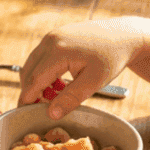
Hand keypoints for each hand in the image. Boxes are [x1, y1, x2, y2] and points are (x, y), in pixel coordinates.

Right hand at [17, 18, 142, 117]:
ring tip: (56, 95)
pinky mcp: (54, 37)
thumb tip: (51, 114)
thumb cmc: (112, 58)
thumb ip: (71, 98)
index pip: (34, 80)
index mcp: (58, 51)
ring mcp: (51, 36)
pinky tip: (59, 83)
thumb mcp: (94, 82)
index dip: (28, 98)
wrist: (125, 35)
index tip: (25, 113)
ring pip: (32, 65)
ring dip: (38, 82)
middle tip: (43, 107)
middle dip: (32, 92)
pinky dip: (44, 72)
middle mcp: (50, 40)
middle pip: (28, 72)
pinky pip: (40, 58)